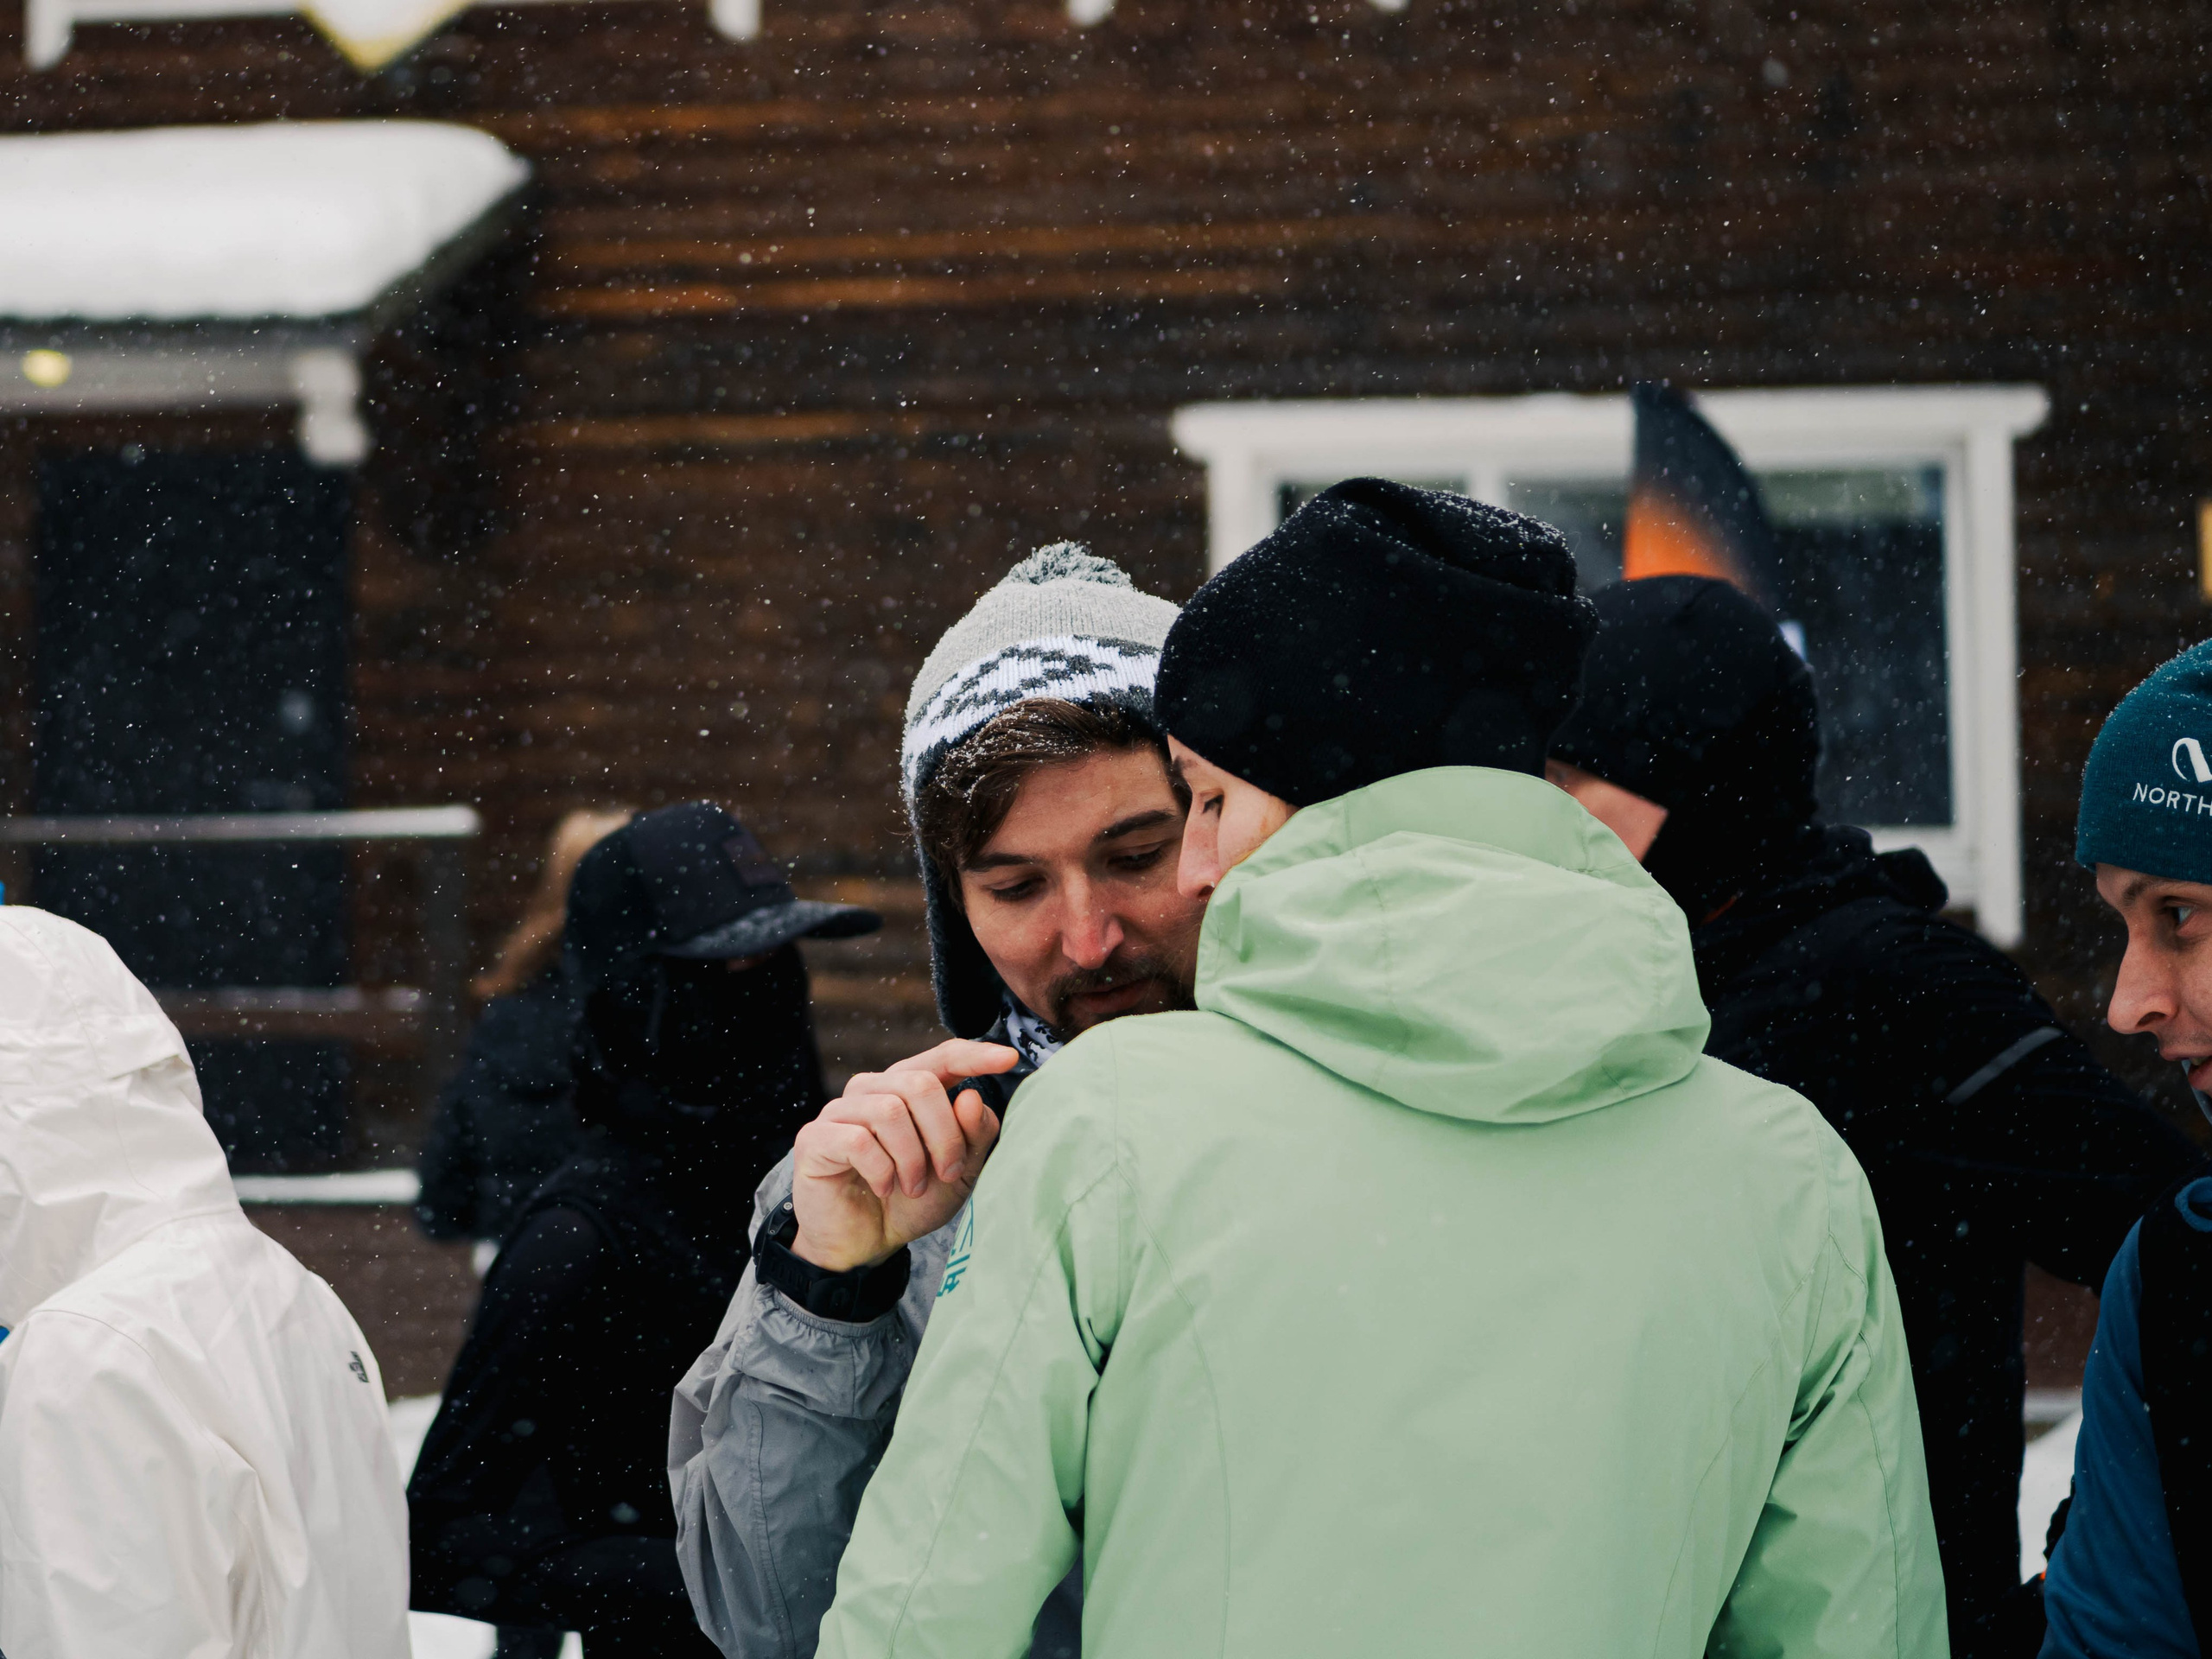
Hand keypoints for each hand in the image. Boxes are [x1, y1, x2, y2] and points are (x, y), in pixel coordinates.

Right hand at [788, 1039, 1015, 1271]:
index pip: (944, 1056)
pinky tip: (883, 1188)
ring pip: (890, 1110)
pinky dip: (881, 1170)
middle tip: (946, 1174)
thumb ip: (973, 1136)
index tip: (1009, 1059)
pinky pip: (858, 1139)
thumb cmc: (911, 1202)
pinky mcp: (816, 1138)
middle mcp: (874, 1090)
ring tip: (913, 1186)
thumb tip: (971, 1097)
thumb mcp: (959, 1173)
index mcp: (910, 1089)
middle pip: (921, 1085)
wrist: (866, 1245)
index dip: (976, 1054)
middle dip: (944, 1135)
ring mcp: (841, 1110)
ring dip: (912, 1158)